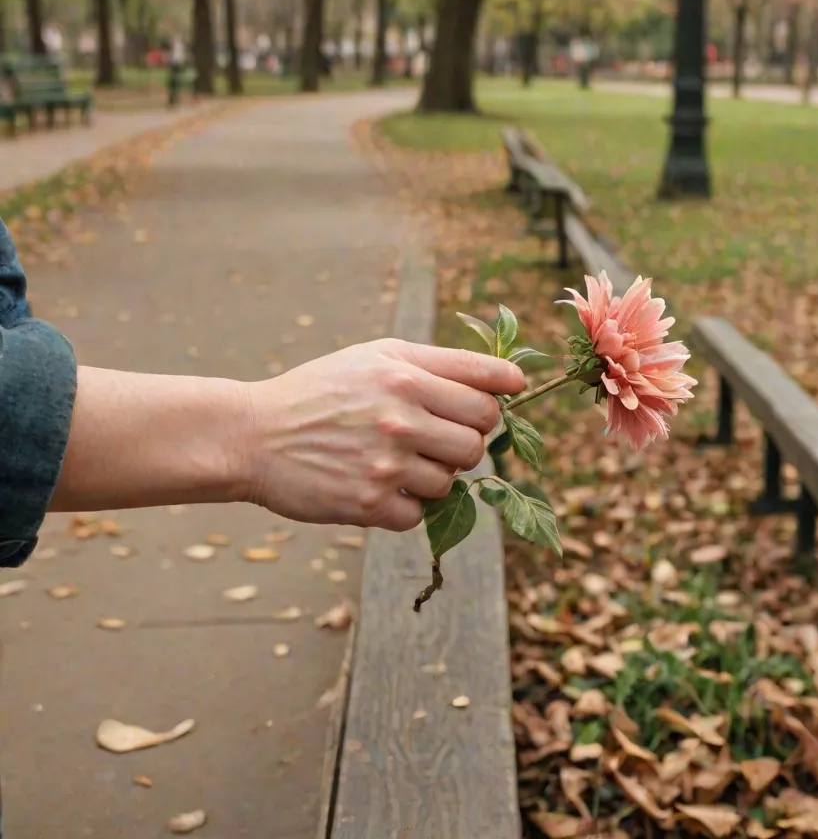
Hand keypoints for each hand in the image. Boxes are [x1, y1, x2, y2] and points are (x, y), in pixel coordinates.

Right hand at [242, 339, 525, 531]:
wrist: (254, 436)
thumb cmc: (322, 390)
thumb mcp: (376, 356)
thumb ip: (439, 363)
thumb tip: (507, 379)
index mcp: (404, 376)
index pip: (487, 391)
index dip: (503, 395)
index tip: (512, 394)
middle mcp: (400, 417)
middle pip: (478, 441)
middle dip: (466, 440)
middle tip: (437, 435)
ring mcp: (386, 464)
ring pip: (452, 480)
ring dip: (434, 474)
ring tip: (397, 459)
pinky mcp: (369, 504)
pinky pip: (420, 514)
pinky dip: (407, 505)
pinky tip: (379, 485)